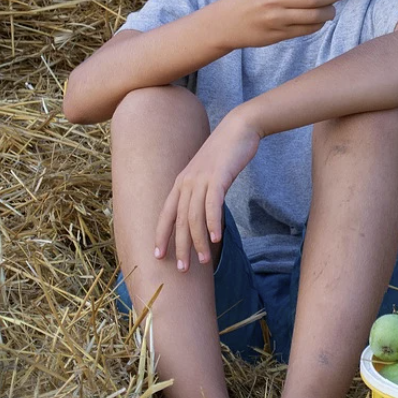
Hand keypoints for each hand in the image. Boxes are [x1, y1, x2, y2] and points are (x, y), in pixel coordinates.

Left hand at [154, 111, 262, 271]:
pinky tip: (217, 238)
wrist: (239, 128)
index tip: (158, 255)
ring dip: (198, 241)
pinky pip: (212, 205)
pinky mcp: (217, 178)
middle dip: (179, 247)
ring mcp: (201, 180)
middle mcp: (186, 182)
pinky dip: (212, 224)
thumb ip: (201, 191)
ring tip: (204, 260)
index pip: (166, 213)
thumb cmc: (225, 153)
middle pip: (178, 220)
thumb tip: (201, 212)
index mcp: (181, 182)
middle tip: (182, 269)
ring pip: (194, 217)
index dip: (161, 235)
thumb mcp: (208, 173)